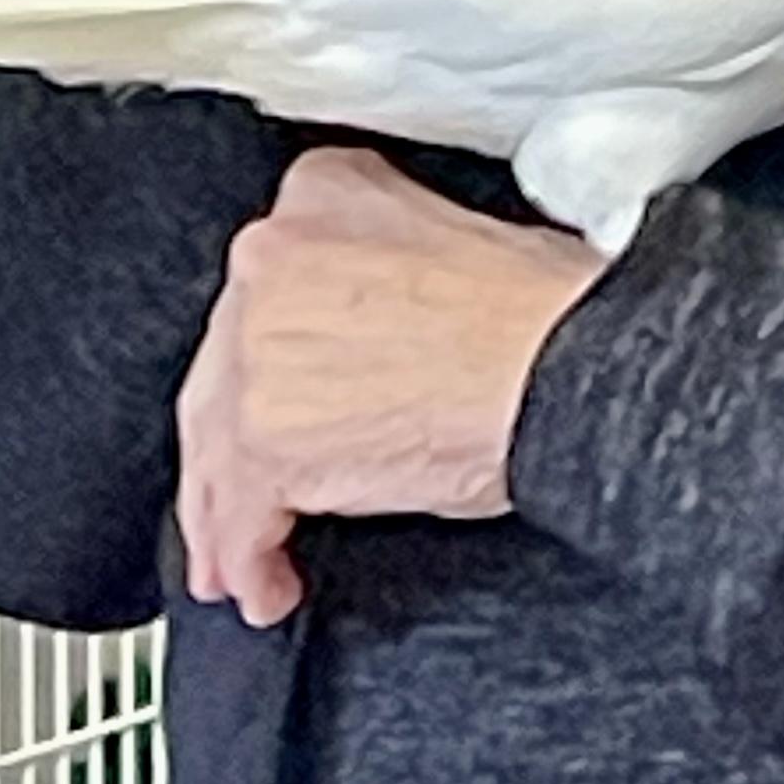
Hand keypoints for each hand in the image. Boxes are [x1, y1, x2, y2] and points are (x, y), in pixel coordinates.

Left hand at [178, 148, 609, 626]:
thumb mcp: (458, 237)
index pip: (264, 291)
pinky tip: (268, 587)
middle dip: (225, 450)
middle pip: (222, 375)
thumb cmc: (547, 316)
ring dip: (226, 520)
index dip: (262, 365)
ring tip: (238, 570)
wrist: (565, 365)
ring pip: (218, 449)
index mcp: (318, 196)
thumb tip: (380, 342)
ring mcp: (259, 350)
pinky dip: (248, 560)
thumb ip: (387, 268)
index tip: (271, 404)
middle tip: (230, 502)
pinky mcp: (269, 437)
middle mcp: (269, 260)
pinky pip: (242, 514)